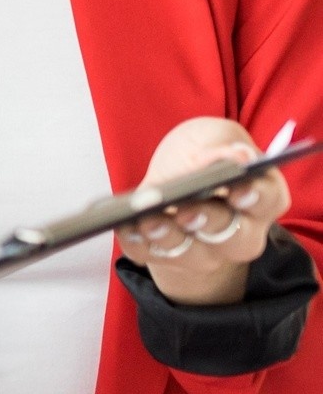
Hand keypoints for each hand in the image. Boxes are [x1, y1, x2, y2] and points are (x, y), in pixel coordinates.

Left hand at [117, 117, 290, 304]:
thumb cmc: (199, 152)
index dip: (255, 196)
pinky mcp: (168, 256)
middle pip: (235, 238)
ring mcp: (206, 250)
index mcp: (260, 195)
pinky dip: (137, 243)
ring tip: (149, 221)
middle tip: (189, 211)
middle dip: (210, 223)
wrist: (174, 176)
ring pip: (195, 255)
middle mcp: (240, 231)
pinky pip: (152, 257)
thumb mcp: (210, 136)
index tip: (238, 190)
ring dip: (170, 238)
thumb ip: (222, 144)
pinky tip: (124, 227)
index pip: (268, 199)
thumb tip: (237, 157)